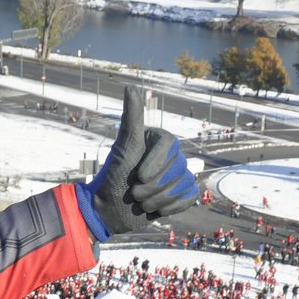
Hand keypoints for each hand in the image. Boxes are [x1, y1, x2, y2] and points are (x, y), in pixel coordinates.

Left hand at [81, 88, 200, 239]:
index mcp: (159, 140)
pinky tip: (156, 209)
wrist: (109, 210)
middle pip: (176, 168)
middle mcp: (172, 155)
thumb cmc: (113, 177)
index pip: (169, 144)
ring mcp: (178, 175)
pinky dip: (172, 206)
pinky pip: (189, 197)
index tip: (138, 176)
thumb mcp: (123, 148)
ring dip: (158, 199)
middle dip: (152, 186)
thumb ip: (131, 118)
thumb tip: (130, 87)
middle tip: (133, 193)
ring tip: (140, 201)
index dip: (156, 163)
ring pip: (182, 184)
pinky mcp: (182, 194)